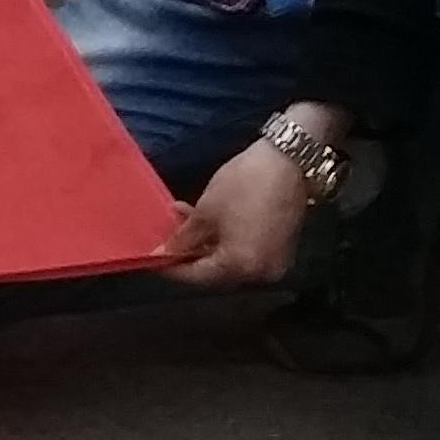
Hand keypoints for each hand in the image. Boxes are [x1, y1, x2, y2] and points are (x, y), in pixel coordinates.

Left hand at [159, 132, 324, 289]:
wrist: (289, 162)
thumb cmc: (244, 185)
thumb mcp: (207, 211)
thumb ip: (183, 238)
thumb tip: (163, 253)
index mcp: (240, 268)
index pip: (197, 277)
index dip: (171, 267)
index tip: (151, 257)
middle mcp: (259, 275)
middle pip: (215, 271)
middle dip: (189, 252)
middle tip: (167, 234)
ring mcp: (273, 263)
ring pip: (229, 260)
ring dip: (206, 242)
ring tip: (184, 216)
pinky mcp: (281, 249)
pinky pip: (246, 252)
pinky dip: (226, 240)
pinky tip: (210, 219)